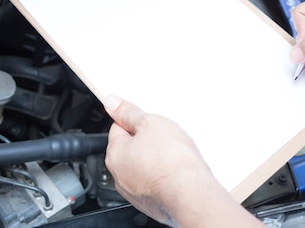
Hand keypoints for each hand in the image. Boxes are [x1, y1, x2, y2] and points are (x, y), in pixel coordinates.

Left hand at [103, 96, 265, 227]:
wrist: (192, 194)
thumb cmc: (172, 162)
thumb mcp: (150, 123)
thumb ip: (129, 113)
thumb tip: (112, 103)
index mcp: (115, 155)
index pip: (118, 128)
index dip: (134, 120)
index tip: (146, 120)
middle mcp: (120, 177)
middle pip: (131, 148)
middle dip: (147, 140)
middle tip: (164, 136)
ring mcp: (136, 192)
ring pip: (144, 166)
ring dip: (156, 158)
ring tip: (173, 153)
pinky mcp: (152, 202)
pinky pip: (155, 181)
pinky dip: (164, 174)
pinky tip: (177, 170)